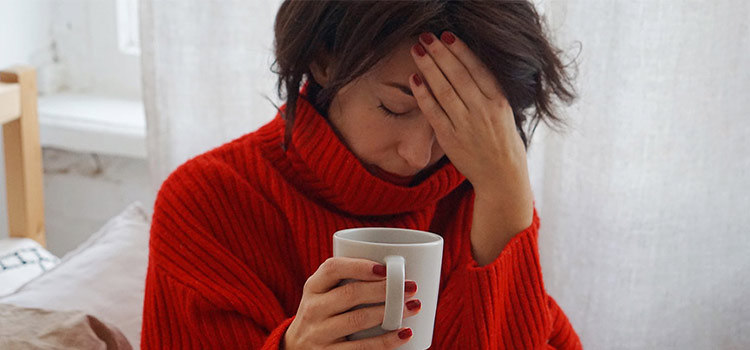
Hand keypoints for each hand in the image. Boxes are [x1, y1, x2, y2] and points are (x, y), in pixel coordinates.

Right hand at [284, 257, 419, 349]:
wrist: (296, 348)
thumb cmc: (322, 313)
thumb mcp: (323, 294)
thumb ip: (347, 280)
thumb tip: (396, 266)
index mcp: (313, 286)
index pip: (333, 268)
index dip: (360, 266)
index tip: (386, 268)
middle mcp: (313, 309)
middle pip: (350, 294)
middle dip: (385, 289)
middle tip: (412, 286)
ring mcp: (319, 334)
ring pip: (357, 320)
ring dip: (390, 313)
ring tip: (413, 306)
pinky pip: (361, 348)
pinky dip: (385, 342)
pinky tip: (404, 334)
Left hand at [409, 32, 532, 227]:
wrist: (502, 178)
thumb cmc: (503, 143)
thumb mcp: (506, 112)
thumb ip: (490, 92)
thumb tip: (469, 66)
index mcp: (499, 101)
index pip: (477, 68)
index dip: (460, 50)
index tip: (447, 36)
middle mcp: (483, 110)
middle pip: (458, 75)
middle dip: (440, 53)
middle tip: (426, 38)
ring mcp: (466, 125)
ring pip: (444, 90)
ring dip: (428, 68)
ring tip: (417, 51)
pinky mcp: (451, 139)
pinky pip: (434, 112)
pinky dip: (423, 95)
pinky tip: (414, 80)